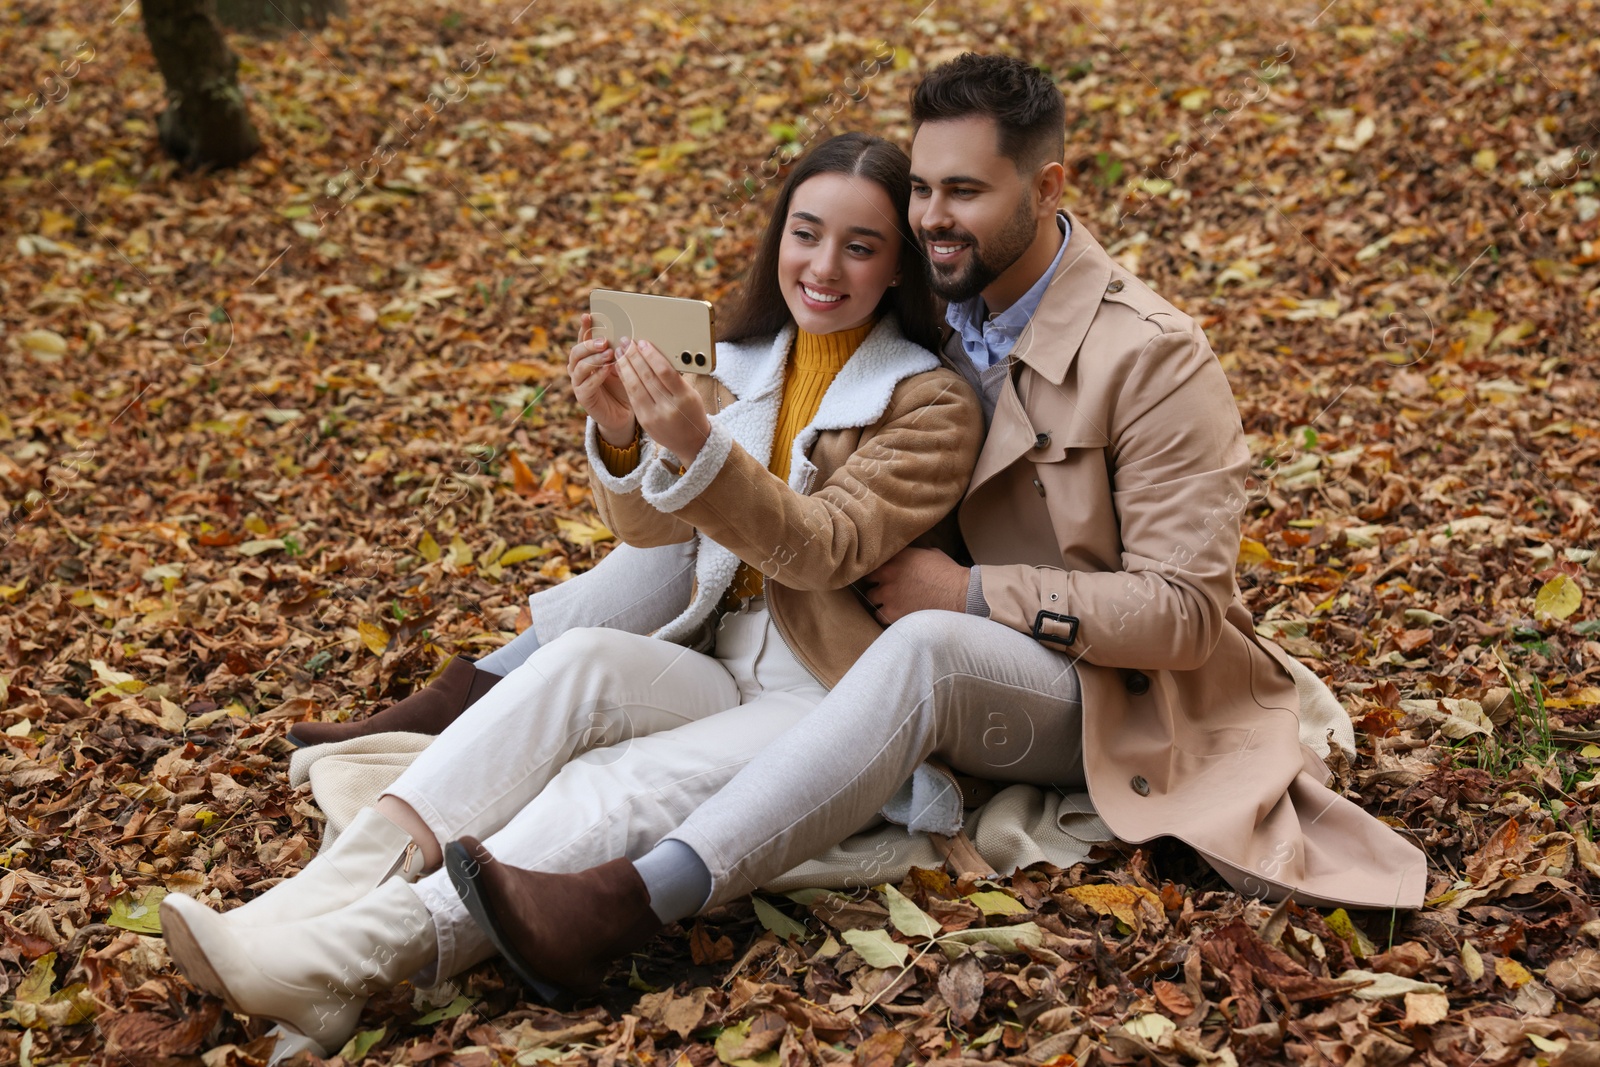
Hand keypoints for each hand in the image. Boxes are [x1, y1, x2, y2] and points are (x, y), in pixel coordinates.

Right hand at [569, 313, 635, 445]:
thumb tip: (628, 333)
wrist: (624, 412)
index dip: (584, 327)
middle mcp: (578, 368)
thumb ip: (621, 352)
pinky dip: (597, 376)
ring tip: (609, 354)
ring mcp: (579, 382)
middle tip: (605, 341)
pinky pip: (586, 385)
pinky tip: (607, 370)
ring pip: (579, 366)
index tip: (588, 315)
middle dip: (590, 344)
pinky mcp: (583, 397)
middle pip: (576, 351)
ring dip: (594, 359)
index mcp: (587, 356)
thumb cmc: (625, 385)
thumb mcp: (624, 365)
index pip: (583, 338)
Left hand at [615, 338, 711, 461]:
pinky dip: (625, 380)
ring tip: (620, 352)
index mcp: (684, 397)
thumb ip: (674, 378)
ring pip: (636, 386)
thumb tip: (653, 355)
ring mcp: (654, 415)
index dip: (651, 355)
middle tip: (627, 342)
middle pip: (647, 377)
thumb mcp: (690, 394)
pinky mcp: (644, 421)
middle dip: (635, 357)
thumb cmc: (692, 413)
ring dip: (626, 366)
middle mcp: (668, 407)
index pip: (665, 372)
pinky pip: (632, 396)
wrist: (691, 442)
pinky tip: (621, 369)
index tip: (643, 343)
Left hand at [861, 547, 969, 623]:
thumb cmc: (948, 572)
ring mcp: (888, 595)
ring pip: (872, 600)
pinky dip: (886, 617)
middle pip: (869, 581)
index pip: (875, 561)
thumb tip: (908, 554)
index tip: (882, 574)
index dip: (879, 569)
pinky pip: (880, 617)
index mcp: (897, 558)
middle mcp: (888, 574)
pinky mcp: (893, 613)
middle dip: (877, 584)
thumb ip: (912, 554)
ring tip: (890, 605)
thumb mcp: (930, 553)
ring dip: (880, 602)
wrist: (959, 594)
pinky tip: (895, 616)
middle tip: (887, 590)